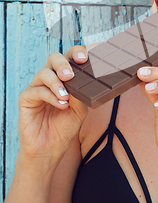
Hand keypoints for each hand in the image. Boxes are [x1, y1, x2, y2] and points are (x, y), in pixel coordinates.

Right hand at [18, 46, 87, 160]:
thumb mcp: (80, 109)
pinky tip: (60, 104)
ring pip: (44, 73)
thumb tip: (86, 80)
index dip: (76, 53)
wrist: (50, 149)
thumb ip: (81, 94)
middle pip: (53, 58)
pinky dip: (50, 96)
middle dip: (63, 63)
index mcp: (64, 78)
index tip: (85, 56)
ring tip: (66, 95)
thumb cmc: (65, 127)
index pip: (69, 59)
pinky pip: (37, 90)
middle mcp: (50, 79)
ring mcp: (37, 87)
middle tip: (71, 74)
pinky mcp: (26, 98)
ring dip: (57, 82)